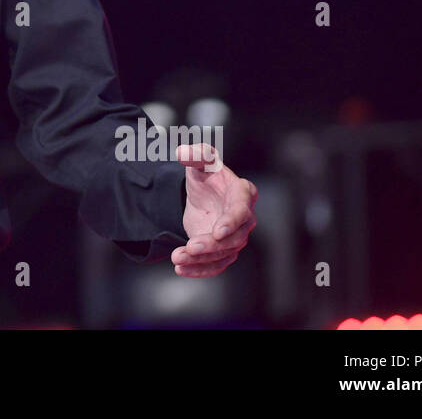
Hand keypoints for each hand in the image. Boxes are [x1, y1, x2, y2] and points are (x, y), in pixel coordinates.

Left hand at [171, 142, 255, 276]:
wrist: (204, 193)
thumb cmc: (208, 174)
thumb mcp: (201, 161)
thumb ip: (195, 155)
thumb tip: (183, 152)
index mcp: (243, 193)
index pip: (241, 210)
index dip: (231, 221)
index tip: (217, 231)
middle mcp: (245, 218)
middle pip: (234, 238)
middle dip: (212, 246)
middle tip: (189, 247)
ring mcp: (236, 236)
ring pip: (224, 254)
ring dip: (201, 260)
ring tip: (177, 259)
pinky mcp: (224, 250)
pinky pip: (216, 265)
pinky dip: (199, 269)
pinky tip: (181, 269)